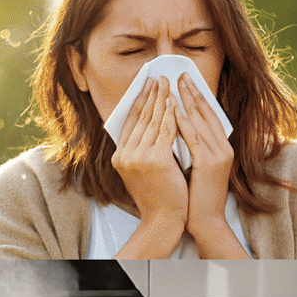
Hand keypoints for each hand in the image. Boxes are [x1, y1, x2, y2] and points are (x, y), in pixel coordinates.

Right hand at [111, 76, 187, 257]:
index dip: (140, 100)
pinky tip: (177, 102)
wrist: (163, 220)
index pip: (130, 121)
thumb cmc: (158, 197)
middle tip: (160, 76)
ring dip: (162, 98)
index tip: (148, 84)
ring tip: (170, 82)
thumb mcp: (142, 172)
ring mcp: (138, 157)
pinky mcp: (155, 160)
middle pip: (141, 116)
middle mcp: (125, 154)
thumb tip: (148, 128)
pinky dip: (172, 114)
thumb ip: (141, 151)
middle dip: (152, 94)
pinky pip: (166, 130)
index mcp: (120, 156)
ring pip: (153, 120)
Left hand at [174, 73, 248, 257]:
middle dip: (193, 92)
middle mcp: (225, 149)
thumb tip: (178, 129)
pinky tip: (172, 108)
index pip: (210, 117)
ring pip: (201, 121)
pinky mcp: (209, 164)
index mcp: (224, 149)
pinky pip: (193, 137)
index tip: (185, 82)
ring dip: (187, 100)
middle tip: (179, 74)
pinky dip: (183, 121)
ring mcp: (219, 156)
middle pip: (208, 114)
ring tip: (175, 84)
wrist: (205, 220)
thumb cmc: (197, 196)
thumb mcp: (198, 167)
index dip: (198, 98)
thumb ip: (194, 148)